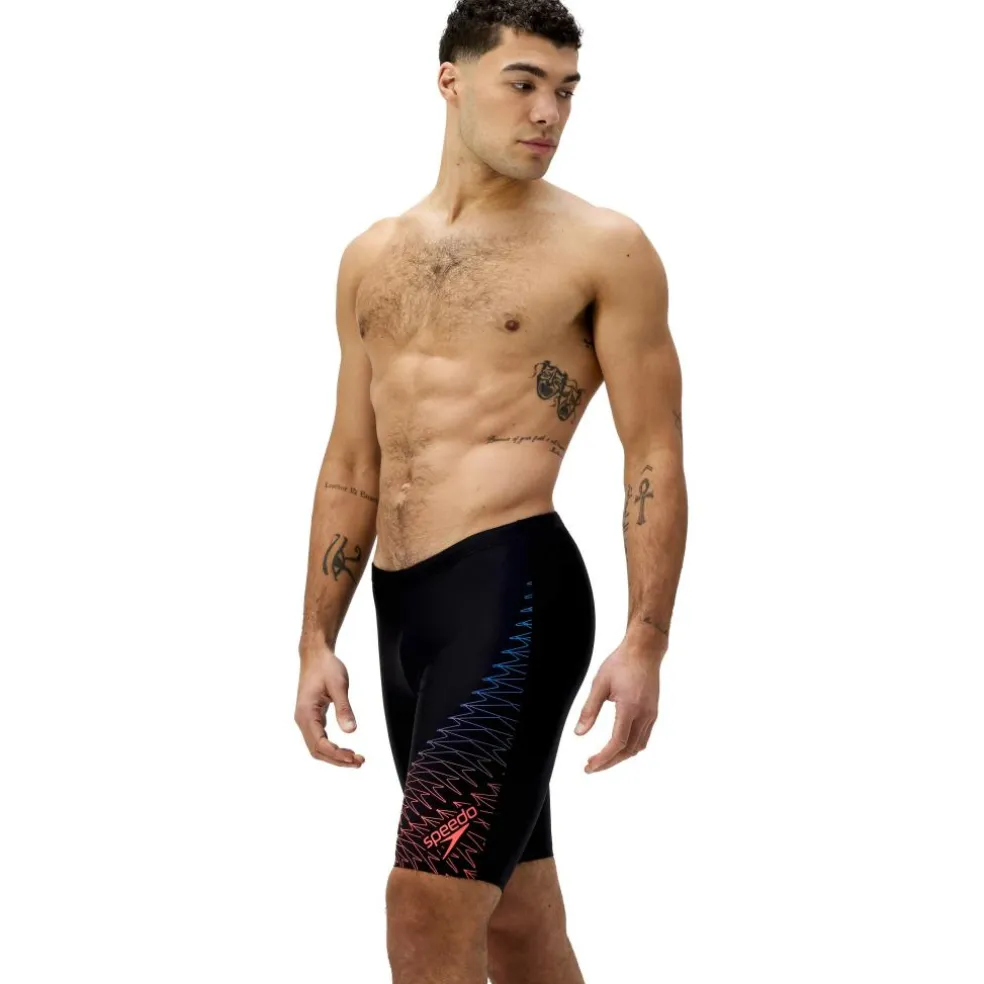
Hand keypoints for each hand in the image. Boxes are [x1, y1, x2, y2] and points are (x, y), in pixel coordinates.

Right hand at [295, 643, 363, 767]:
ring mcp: (306, 719)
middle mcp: (303, 719)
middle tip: (358, 762)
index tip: (353, 758)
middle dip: (337, 759)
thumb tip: (350, 731)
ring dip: (334, 756)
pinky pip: (319, 739)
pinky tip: (344, 750)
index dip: (336, 754)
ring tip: (354, 759)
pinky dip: (331, 748)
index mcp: (306, 713)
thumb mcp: (339, 685)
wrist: (315, 655)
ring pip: (317, 747)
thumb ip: (344, 708)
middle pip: (317, 750)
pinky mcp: (311, 717)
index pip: (319, 743)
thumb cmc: (325, 667)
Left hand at [574, 635, 662, 772]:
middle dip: (609, 762)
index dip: (603, 758)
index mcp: (630, 708)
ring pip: (638, 746)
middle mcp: (644, 715)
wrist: (644, 650)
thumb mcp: (599, 684)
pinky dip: (631, 747)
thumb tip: (579, 734)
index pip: (617, 743)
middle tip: (591, 767)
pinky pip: (644, 737)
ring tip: (603, 760)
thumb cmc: (620, 663)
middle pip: (628, 750)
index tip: (589, 766)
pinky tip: (619, 746)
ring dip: (620, 756)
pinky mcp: (653, 712)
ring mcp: (651, 714)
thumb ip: (589, 710)